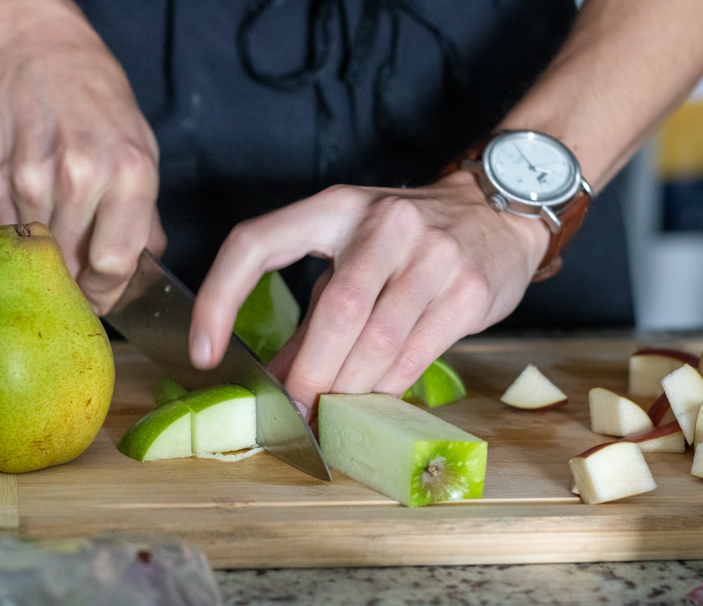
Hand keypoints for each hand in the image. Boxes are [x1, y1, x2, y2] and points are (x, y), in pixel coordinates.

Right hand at [0, 2, 164, 313]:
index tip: (105, 299)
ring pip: (38, 257)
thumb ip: (143, 218)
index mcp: (129, 173)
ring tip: (59, 231)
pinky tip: (34, 209)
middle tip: (82, 275)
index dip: (109, 294)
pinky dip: (21, 237)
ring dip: (49, 259)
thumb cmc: (97, 101)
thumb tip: (140, 269)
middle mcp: (79, 178)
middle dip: (80, 282)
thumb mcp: (143, 151)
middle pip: (74, 268)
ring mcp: (28, 179)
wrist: (36, 51)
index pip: (114, 265)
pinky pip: (5, 236)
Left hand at [190, 171, 549, 417]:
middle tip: (294, 410)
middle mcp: (383, 224)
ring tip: (331, 413)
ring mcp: (432, 254)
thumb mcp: (350, 259)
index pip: (256, 243)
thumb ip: (311, 319)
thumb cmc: (408, 240)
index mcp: (334, 208)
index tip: (204, 352)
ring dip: (349, 389)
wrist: (497, 213)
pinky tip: (373, 399)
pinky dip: (386, 387)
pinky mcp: (467, 290)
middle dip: (310, 374)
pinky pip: (416, 355)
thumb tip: (273, 380)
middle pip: (334, 311)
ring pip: (377, 341)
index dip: (219, 298)